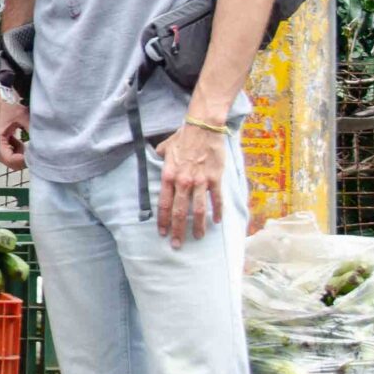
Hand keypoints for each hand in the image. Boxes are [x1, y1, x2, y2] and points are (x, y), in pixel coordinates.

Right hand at [0, 90, 31, 170]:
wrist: (6, 93)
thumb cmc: (12, 103)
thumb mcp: (25, 117)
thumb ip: (33, 132)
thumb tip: (43, 146)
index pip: (9, 159)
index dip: (23, 161)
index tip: (35, 157)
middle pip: (8, 162)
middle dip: (22, 159)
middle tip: (34, 152)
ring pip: (8, 159)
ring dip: (19, 155)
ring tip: (26, 145)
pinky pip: (6, 154)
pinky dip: (16, 151)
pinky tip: (21, 142)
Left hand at [155, 123, 228, 247]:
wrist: (203, 127)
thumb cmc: (183, 137)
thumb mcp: (165, 147)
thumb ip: (160, 157)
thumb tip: (156, 158)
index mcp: (169, 176)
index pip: (165, 204)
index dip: (163, 221)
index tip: (162, 234)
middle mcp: (183, 182)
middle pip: (180, 212)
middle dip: (178, 231)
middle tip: (177, 245)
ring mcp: (200, 181)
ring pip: (199, 210)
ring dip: (198, 226)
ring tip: (198, 238)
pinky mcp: (215, 179)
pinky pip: (216, 199)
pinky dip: (217, 212)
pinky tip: (217, 222)